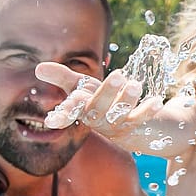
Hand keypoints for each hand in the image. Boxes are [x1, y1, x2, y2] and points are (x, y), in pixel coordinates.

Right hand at [36, 63, 160, 136]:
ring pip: (120, 115)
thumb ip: (63, 78)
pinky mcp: (136, 127)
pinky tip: (156, 100)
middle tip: (118, 75)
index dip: (62, 114)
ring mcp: (117, 126)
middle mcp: (98, 121)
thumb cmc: (102, 101)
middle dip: (106, 93)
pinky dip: (148, 111)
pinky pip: (141, 120)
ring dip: (127, 100)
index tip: (52, 119)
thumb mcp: (82, 87)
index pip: (70, 112)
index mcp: (83, 110)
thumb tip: (38, 68)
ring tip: (136, 84)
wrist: (134, 126)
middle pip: (98, 109)